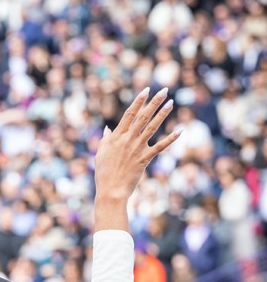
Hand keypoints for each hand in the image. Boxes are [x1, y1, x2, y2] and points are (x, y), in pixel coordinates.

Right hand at [95, 87, 179, 207]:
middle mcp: (128, 140)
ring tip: (172, 103)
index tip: (146, 90)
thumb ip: (105, 140)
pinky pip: (160, 147)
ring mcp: (137, 149)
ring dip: (163, 114)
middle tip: (164, 90)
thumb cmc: (104, 174)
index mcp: (116, 137)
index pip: (129, 114)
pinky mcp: (145, 159)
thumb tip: (108, 129)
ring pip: (152, 127)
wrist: (111, 191)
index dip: (138, 101)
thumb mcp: (100, 154)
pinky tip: (180, 130)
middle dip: (154, 102)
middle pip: (143, 116)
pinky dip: (171, 138)